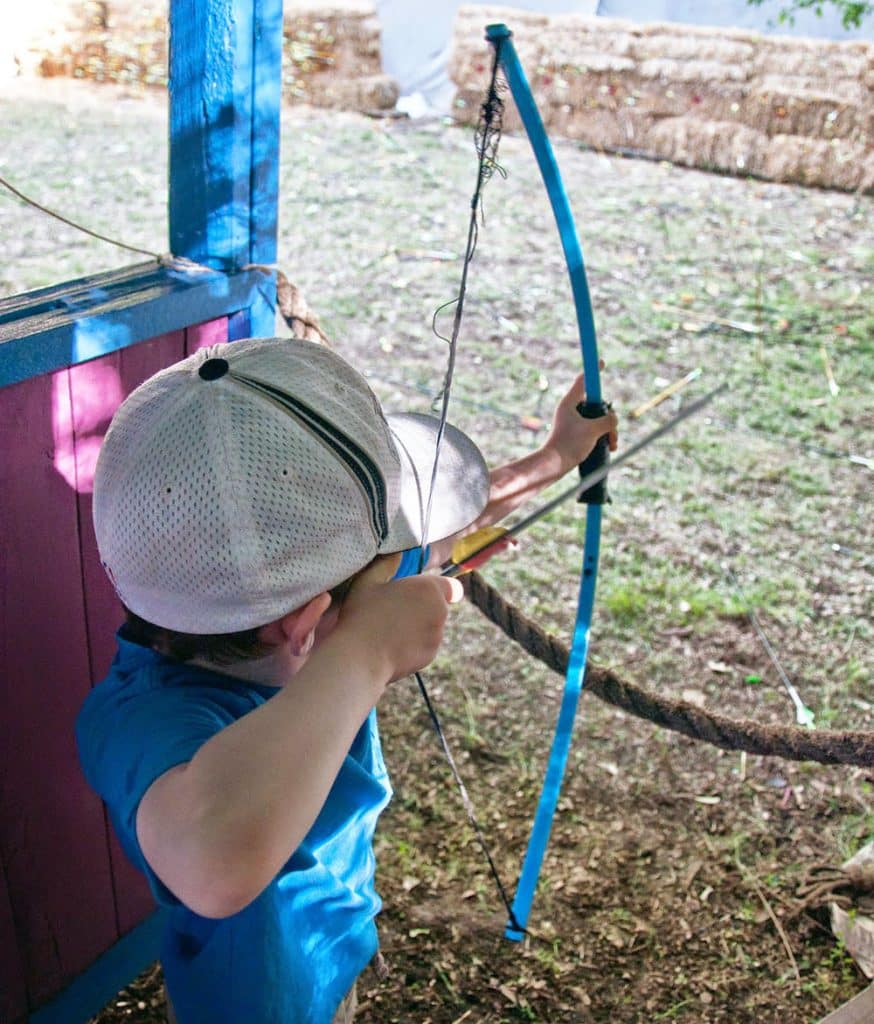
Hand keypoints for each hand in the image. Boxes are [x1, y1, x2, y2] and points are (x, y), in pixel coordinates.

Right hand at [338, 556, 463, 682]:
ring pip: (432, 627)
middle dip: (422, 608)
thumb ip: (386, 564)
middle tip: (395, 610)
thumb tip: (396, 554)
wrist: (360, 656)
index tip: (422, 594)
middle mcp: (440, 611)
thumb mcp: (368, 581)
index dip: (441, 589)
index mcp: (428, 588)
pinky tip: (391, 646)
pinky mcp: (430, 656)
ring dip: (418, 627)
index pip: (452, 587)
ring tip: (390, 630)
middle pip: (438, 607)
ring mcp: (437, 636)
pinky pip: (425, 646)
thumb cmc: (363, 614)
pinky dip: (414, 645)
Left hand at [545, 371, 617, 475]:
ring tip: (612, 444)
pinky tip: (610, 448)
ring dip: (608, 431)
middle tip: (612, 432)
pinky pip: (594, 431)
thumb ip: (608, 420)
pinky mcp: (575, 434)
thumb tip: (613, 419)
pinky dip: (603, 437)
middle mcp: (570, 410)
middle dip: (609, 418)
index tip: (601, 362)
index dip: (593, 371)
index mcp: (570, 402)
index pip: (583, 381)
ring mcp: (573, 422)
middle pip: (597, 404)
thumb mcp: (594, 430)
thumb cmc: (569, 445)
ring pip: (597, 419)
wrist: (554, 465)